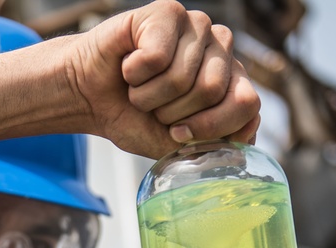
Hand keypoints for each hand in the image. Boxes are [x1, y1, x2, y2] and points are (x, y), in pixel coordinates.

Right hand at [66, 0, 260, 157]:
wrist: (87, 96)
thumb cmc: (131, 116)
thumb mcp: (174, 145)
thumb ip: (212, 145)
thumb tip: (245, 137)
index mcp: (231, 80)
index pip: (248, 104)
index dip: (211, 128)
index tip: (177, 134)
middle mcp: (221, 49)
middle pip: (211, 91)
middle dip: (172, 112)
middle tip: (153, 105)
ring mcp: (198, 26)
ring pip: (181, 77)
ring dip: (147, 96)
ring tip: (137, 87)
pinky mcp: (169, 11)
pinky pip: (157, 58)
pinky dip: (134, 74)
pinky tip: (128, 65)